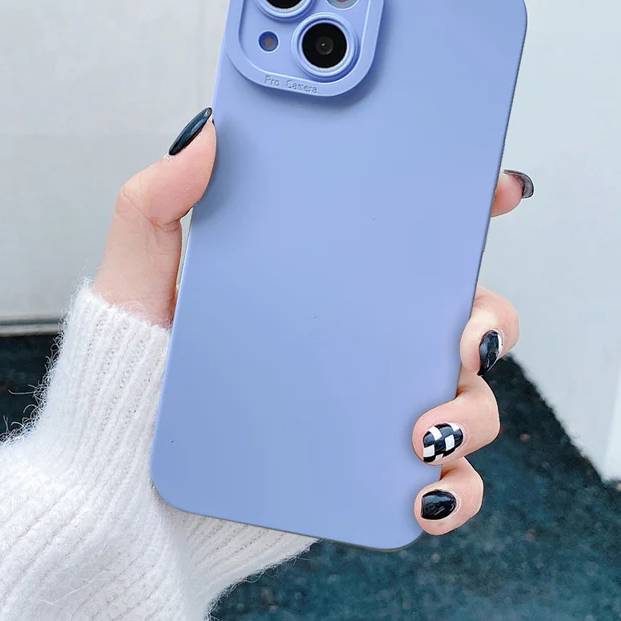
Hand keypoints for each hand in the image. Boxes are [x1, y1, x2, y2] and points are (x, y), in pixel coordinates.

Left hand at [94, 107, 531, 534]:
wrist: (125, 488)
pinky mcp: (369, 472)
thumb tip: (206, 132)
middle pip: (463, 316)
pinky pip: (445, 482)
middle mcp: (361, 340)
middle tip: (462, 336)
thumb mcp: (138, 281)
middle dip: (489, 321)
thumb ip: (155, 203)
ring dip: (472, 409)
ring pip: (468, 396)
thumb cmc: (135, 379)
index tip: (495, 190)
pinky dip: (456, 489)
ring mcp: (371, 407)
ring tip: (423, 430)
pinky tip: (423, 489)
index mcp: (326, 283)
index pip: (410, 238)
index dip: (465, 209)